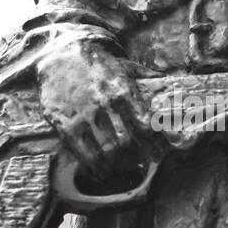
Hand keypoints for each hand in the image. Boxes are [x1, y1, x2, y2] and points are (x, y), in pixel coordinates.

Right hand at [38, 43, 150, 175]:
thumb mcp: (123, 65)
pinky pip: (83, 153)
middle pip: (128, 143)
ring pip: (106, 151)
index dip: (155, 144)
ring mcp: (84, 116)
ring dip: (116, 166)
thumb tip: (169, 82)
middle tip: (138, 164)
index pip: (146, 125)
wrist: (58, 55)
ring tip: (120, 170)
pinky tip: (100, 171)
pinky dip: (95, 167)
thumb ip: (146, 76)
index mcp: (123, 91)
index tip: (159, 154)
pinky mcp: (65, 124)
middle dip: (136, 158)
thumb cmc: (95, 63)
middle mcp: (105, 104)